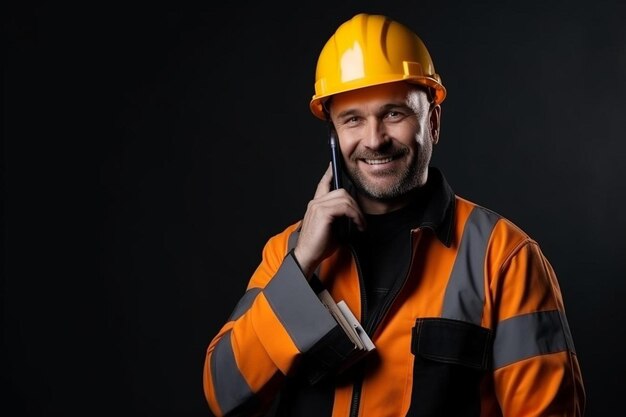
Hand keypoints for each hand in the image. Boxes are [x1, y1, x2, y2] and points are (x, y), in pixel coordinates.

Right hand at [293, 164, 364, 278]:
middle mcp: (315, 202)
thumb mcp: (331, 228)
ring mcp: (318, 206)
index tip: (334, 164)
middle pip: (342, 191)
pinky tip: (358, 225)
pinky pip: (345, 208)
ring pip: (345, 198)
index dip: (330, 172)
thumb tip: (353, 215)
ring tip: (360, 225)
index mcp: (316, 204)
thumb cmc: (319, 245)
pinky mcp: (323, 213)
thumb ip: (338, 216)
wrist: (307, 256)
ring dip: (357, 212)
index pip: (324, 183)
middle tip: (361, 221)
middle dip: (355, 204)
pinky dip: (355, 216)